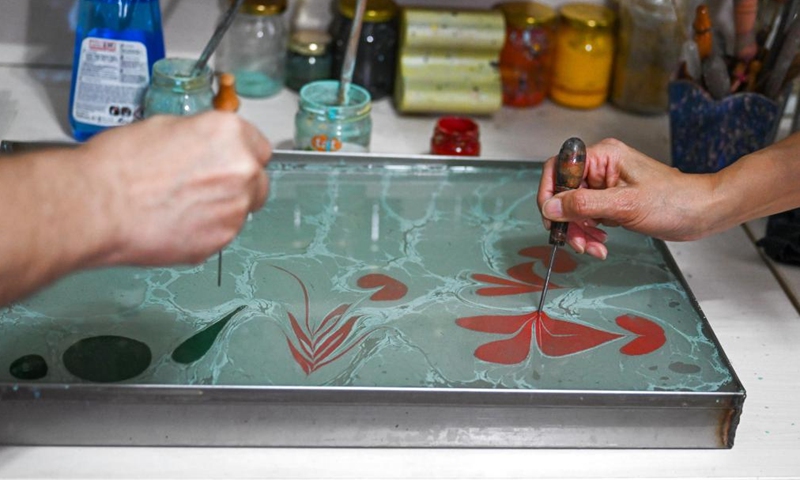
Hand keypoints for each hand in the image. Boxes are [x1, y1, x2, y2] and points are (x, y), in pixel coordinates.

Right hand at [81, 111, 271, 265]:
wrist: (97, 205)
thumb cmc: (119, 165)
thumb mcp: (165, 127)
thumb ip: (202, 138)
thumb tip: (209, 146)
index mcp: (230, 134)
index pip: (260, 147)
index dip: (242, 155)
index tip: (230, 162)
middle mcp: (241, 170)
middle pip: (258, 181)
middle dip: (238, 184)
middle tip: (205, 186)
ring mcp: (235, 208)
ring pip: (242, 210)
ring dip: (222, 208)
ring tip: (181, 206)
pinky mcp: (221, 240)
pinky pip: (223, 233)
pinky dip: (206, 230)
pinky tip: (176, 223)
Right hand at [537, 138, 712, 258]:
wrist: (701, 213)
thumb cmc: (674, 201)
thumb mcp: (624, 205)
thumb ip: (583, 205)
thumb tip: (550, 206)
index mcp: (603, 156)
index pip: (558, 167)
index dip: (549, 193)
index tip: (550, 217)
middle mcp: (601, 167)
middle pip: (564, 192)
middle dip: (568, 221)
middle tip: (576, 242)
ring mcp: (605, 185)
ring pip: (574, 208)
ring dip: (579, 231)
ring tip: (593, 247)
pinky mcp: (611, 201)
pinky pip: (588, 216)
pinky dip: (589, 232)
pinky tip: (601, 242)